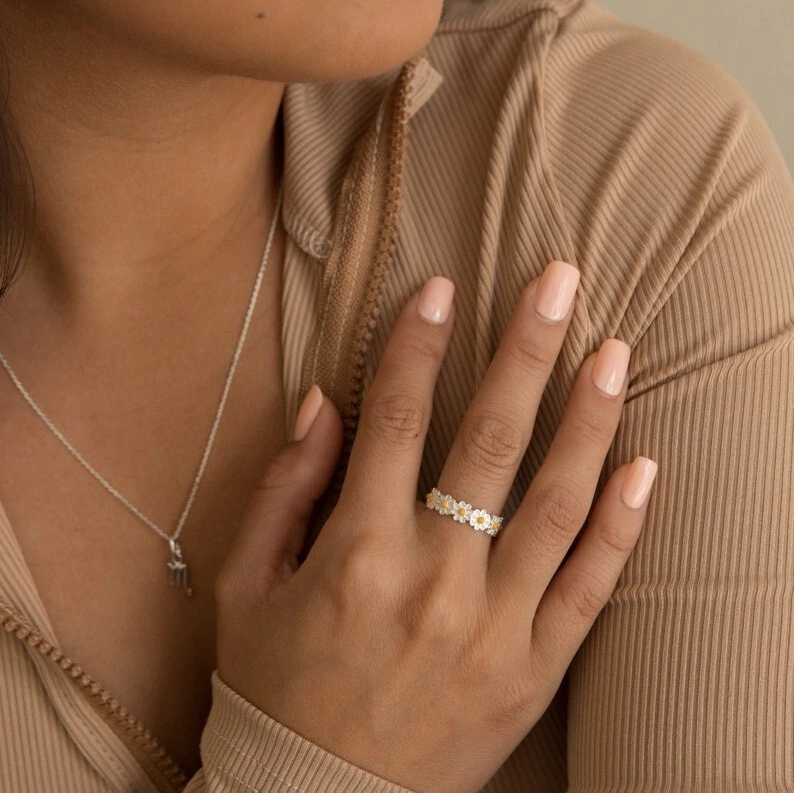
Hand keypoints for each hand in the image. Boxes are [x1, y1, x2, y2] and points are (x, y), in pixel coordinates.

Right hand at [215, 261, 656, 792]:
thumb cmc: (271, 685)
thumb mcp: (247, 583)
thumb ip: (285, 486)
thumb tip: (325, 403)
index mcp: (355, 551)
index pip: (395, 419)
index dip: (418, 344)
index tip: (444, 289)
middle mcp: (432, 580)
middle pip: (490, 440)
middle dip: (527, 349)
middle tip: (561, 281)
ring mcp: (494, 628)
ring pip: (556, 502)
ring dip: (588, 418)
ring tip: (613, 351)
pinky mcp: (532, 673)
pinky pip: (589, 587)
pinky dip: (623, 524)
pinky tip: (645, 464)